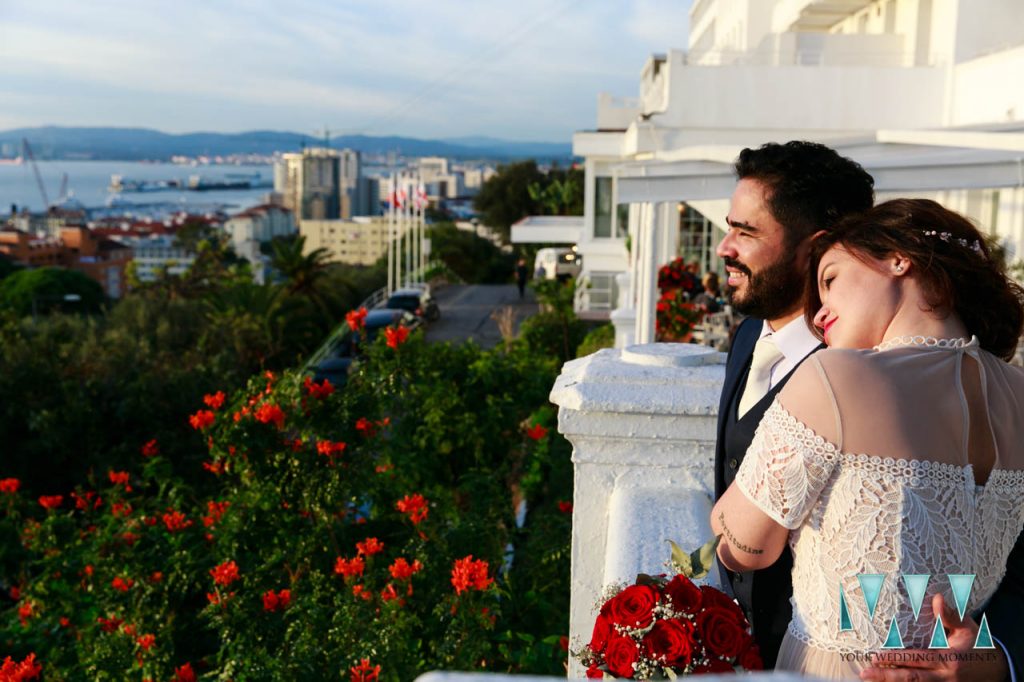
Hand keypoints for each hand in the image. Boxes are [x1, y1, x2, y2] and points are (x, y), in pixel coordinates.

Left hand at [860, 594, 1008, 680]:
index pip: (918, 660)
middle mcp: (945, 677)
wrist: (994, 668)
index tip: (876, 655)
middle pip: (912, 679)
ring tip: (868, 678)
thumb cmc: (975, 643)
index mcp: (950, 659)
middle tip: (865, 673)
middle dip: (887, 677)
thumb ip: (950, 615)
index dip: (897, 659)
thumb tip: (937, 598)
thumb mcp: (968, 627)